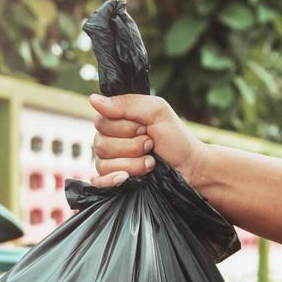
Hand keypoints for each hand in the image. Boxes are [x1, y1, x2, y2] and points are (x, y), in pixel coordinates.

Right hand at [87, 94, 206, 188]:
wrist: (189, 167)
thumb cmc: (175, 138)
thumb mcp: (157, 111)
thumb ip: (127, 104)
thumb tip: (93, 99)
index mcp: (117, 120)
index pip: (101, 121)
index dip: (124, 127)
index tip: (144, 128)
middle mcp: (109, 140)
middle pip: (101, 144)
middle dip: (131, 146)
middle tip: (150, 144)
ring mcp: (109, 162)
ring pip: (103, 164)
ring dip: (132, 164)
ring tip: (150, 162)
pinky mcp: (113, 181)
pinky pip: (98, 182)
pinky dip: (112, 181)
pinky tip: (126, 179)